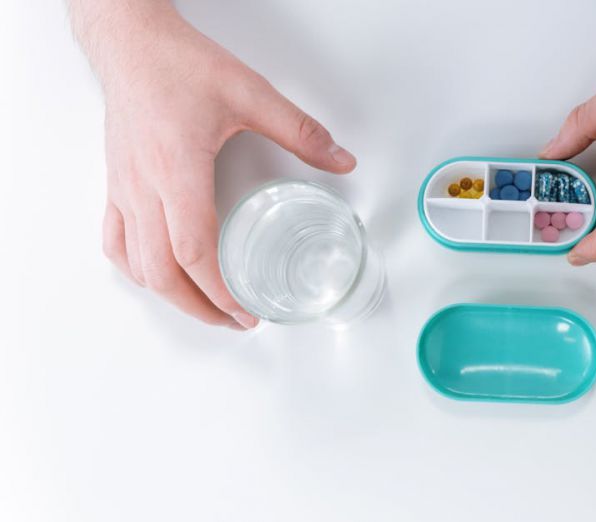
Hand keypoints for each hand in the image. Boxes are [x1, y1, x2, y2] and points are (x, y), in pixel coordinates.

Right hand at [71, 2, 355, 328]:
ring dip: (168, 295)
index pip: (194, 250)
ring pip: (135, 264)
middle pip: (162, 272)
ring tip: (203, 308)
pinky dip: (136, 268)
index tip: (246, 312)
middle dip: (199, 308)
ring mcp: (124, 189)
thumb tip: (341, 160)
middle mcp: (145, 188)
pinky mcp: (116, 183)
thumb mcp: (251, 94)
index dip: (220, 291)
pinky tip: (156, 274)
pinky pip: (115, 240)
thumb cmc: (179, 64)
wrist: (130, 43)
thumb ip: (300, 131)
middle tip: (235, 321)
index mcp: (178, 171)